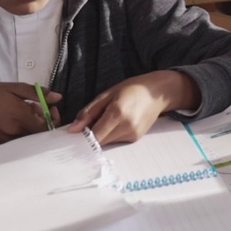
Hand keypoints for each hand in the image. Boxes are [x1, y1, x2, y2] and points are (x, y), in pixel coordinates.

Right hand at [0, 83, 60, 143]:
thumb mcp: (14, 88)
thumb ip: (38, 94)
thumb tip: (58, 97)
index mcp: (20, 118)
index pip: (46, 127)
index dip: (53, 118)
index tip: (52, 108)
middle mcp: (15, 132)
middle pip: (38, 132)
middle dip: (43, 120)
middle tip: (37, 107)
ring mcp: (6, 139)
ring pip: (28, 136)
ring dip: (32, 124)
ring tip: (24, 110)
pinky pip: (17, 138)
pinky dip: (21, 129)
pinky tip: (15, 118)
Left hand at [68, 71, 199, 144]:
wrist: (158, 92)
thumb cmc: (132, 89)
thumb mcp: (107, 94)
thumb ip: (88, 112)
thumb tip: (72, 129)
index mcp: (117, 113)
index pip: (92, 136)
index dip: (81, 137)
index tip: (74, 133)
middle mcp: (126, 127)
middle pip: (98, 141)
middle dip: (90, 134)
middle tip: (92, 120)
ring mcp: (132, 134)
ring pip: (106, 142)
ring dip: (102, 134)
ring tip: (108, 118)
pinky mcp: (135, 138)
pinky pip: (116, 140)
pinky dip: (111, 134)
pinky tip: (118, 122)